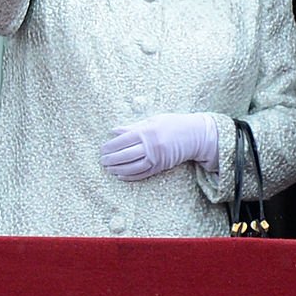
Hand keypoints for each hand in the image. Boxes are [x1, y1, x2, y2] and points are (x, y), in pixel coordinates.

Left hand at [100, 112, 218, 180]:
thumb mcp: (153, 120)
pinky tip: (120, 175)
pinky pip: (142, 174)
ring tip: (108, 169)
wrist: (194, 135)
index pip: (123, 141)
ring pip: (132, 167)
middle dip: (111, 159)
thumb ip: (133, 126)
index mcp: (147, 131)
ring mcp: (155, 158)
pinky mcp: (160, 167)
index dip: (110, 146)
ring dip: (118, 169)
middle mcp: (150, 146)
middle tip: (102, 161)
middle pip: (125, 155)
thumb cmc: (172, 124)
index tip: (102, 149)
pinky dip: (130, 176)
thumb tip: (114, 131)